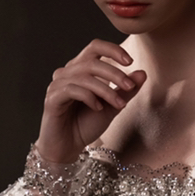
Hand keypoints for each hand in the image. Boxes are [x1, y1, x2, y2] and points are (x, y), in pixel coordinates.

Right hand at [35, 41, 146, 167]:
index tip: (130, 62)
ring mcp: (57, 84)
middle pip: (92, 61)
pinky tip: (98, 108)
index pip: (95, 47)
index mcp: (80, 69)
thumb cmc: (86, 125)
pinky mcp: (52, 98)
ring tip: (119, 104)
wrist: (68, 148)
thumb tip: (142, 73)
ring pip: (84, 76)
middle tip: (130, 87)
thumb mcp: (112, 106)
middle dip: (114, 74)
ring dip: (106, 90)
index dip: (113, 50)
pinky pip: (72, 89)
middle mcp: (67, 72)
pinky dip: (89, 97)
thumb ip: (126, 91)